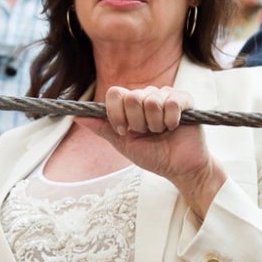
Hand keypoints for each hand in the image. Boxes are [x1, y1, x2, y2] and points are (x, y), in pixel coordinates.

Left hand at [76, 85, 224, 217]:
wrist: (178, 168)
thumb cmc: (152, 155)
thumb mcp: (122, 143)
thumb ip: (102, 128)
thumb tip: (76, 116)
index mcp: (131, 104)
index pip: (115, 93)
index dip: (116, 113)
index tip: (124, 130)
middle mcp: (147, 95)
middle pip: (132, 97)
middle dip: (137, 122)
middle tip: (147, 132)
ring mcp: (166, 95)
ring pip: (151, 100)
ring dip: (155, 124)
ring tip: (161, 132)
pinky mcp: (185, 99)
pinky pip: (171, 101)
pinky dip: (170, 120)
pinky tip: (173, 127)